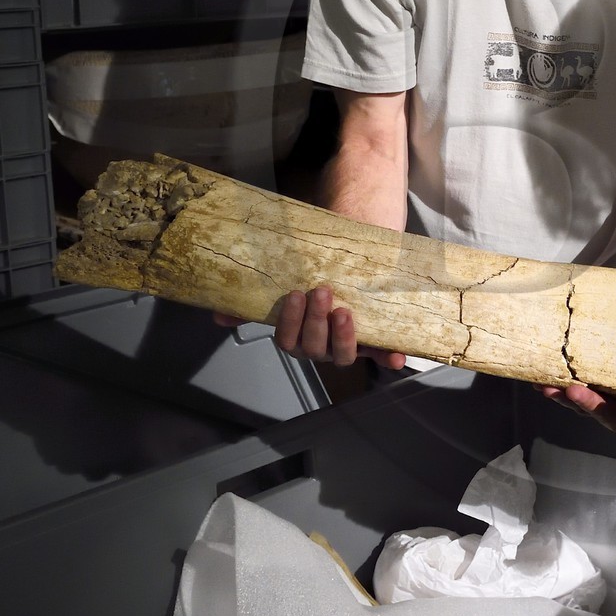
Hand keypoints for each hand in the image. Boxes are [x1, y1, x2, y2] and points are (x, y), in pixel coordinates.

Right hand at [213, 285, 404, 369]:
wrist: (352, 257)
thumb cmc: (314, 272)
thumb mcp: (284, 282)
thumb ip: (252, 302)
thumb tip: (219, 314)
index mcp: (299, 336)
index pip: (288, 341)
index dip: (291, 322)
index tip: (295, 294)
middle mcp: (323, 346)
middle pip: (315, 348)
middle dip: (315, 322)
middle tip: (321, 292)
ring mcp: (350, 344)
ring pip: (344, 355)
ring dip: (344, 338)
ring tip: (345, 312)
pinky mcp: (378, 339)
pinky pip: (383, 355)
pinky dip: (389, 358)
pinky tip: (397, 355)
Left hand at [537, 384, 615, 447]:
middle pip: (608, 417)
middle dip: (592, 406)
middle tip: (578, 391)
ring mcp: (607, 402)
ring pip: (586, 406)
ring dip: (568, 399)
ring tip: (552, 387)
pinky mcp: (592, 386)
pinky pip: (570, 393)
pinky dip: (555, 389)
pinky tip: (539, 381)